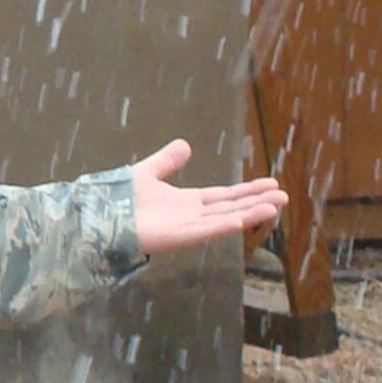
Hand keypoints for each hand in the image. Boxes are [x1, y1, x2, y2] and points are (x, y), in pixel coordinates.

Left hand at [130, 139, 286, 255]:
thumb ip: (166, 161)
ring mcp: (184, 229)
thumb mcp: (147, 173)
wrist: (96, 218)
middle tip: (285, 196)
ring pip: (224, 220)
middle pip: (230, 208)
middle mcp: (190, 217)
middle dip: (257, 202)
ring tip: (276, 206)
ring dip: (249, 213)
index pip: (224, 196)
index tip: (271, 184)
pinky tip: (242, 220)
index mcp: (186, 202)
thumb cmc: (117, 202)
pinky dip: (223, 226)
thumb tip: (185, 144)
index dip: (247, 191)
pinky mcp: (174, 238)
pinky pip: (203, 232)